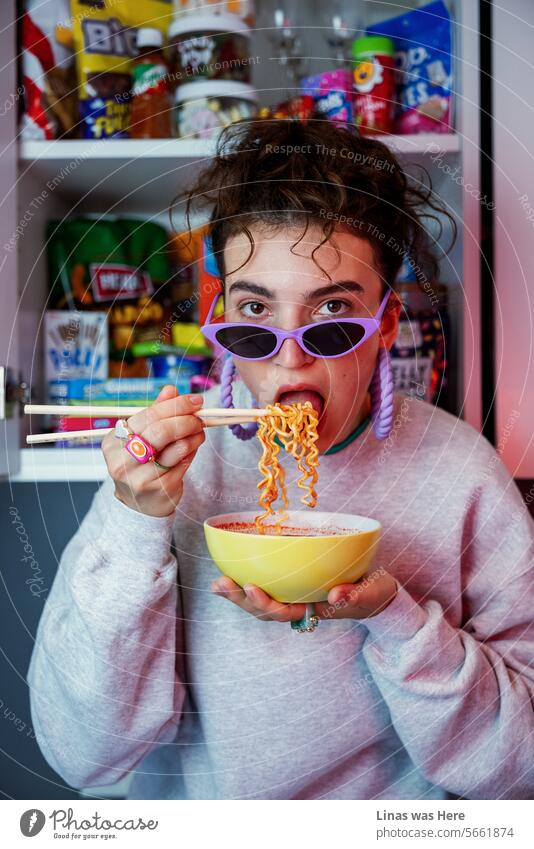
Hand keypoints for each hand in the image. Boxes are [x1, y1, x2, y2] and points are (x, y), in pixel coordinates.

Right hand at [101, 385, 205, 517]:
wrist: (139, 505)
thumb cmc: (140, 464)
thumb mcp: (141, 437)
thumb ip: (155, 413)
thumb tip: (170, 390)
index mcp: (113, 442)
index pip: (147, 416)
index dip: (174, 405)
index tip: (195, 401)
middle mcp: (122, 461)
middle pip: (160, 431)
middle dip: (186, 420)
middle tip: (200, 416)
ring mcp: (140, 478)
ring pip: (176, 447)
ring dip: (194, 435)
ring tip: (199, 431)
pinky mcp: (160, 489)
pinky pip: (183, 463)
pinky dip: (193, 450)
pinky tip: (194, 446)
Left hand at [210, 568, 397, 622]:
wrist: (377, 591)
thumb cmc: (374, 593)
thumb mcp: (370, 594)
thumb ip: (355, 595)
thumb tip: (334, 596)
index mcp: (313, 610)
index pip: (283, 611)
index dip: (264, 603)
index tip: (250, 587)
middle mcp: (299, 605)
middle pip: (264, 609)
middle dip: (241, 599)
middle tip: (220, 584)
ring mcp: (294, 595)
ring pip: (261, 599)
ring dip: (237, 593)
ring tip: (217, 584)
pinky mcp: (292, 581)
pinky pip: (267, 584)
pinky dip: (246, 580)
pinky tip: (229, 571)